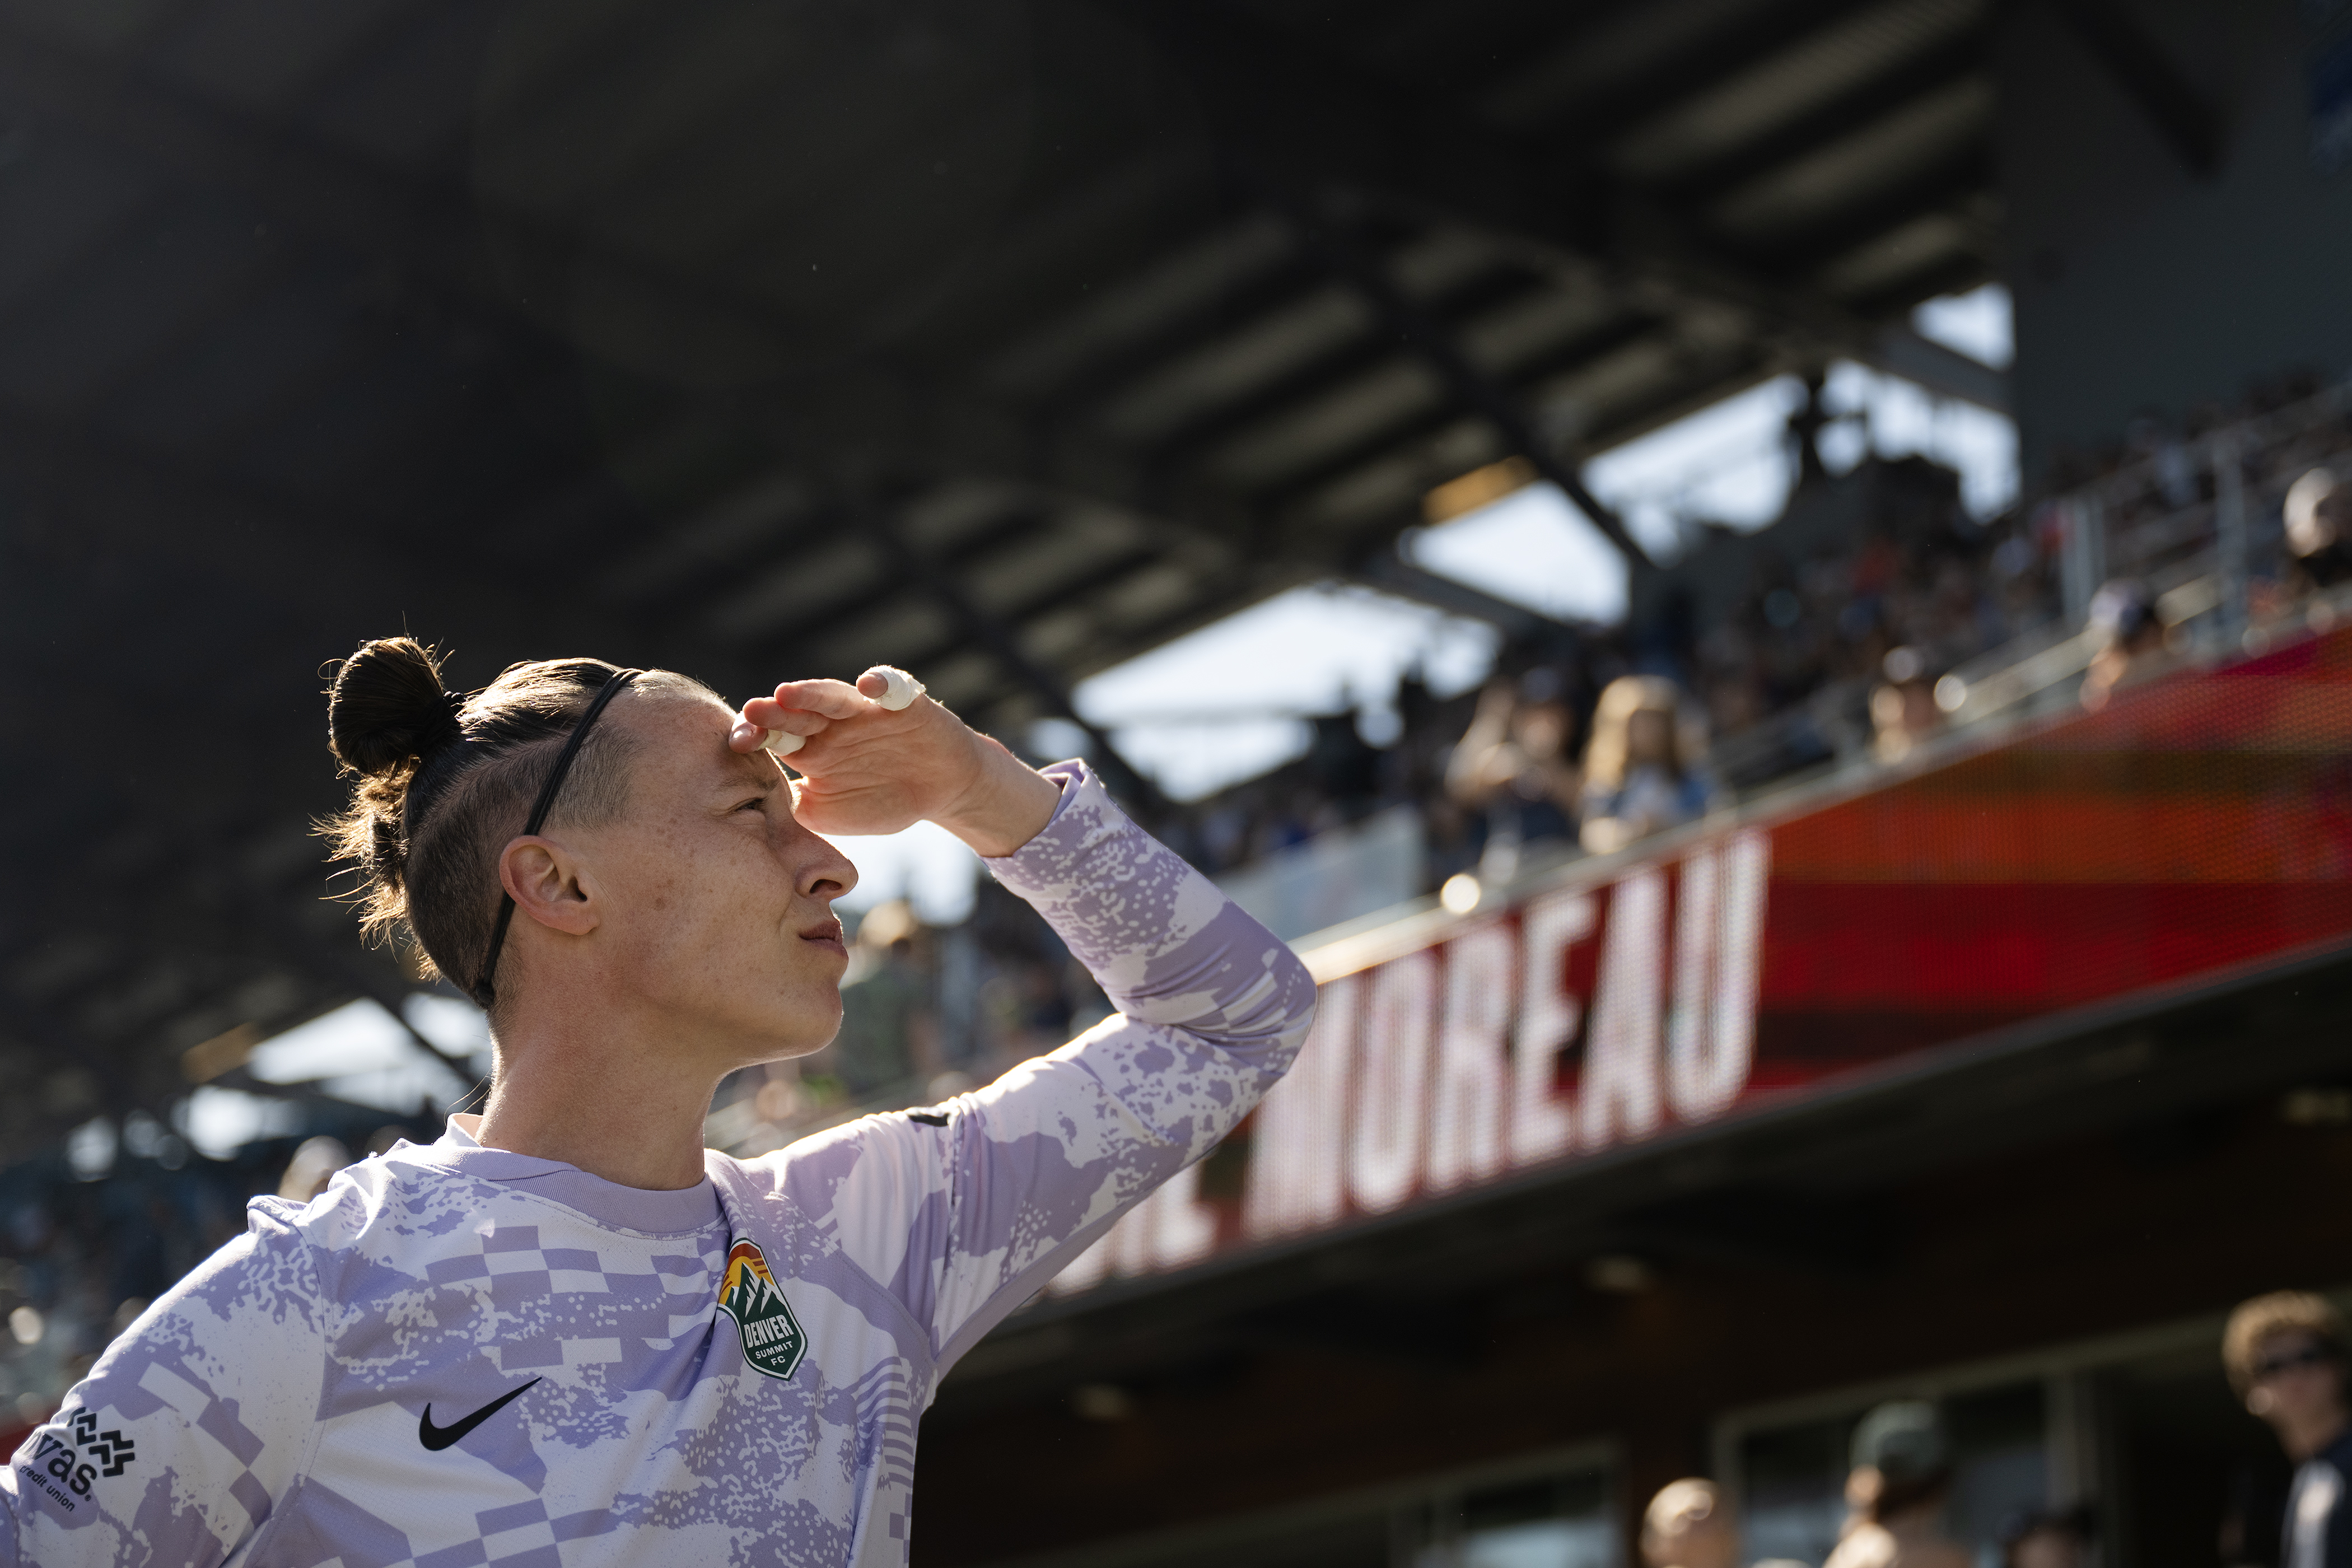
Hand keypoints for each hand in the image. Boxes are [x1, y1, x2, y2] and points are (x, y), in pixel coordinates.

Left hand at [728, 668, 1061, 856]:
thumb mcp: (829, 815)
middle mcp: (831, 724)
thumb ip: (794, 810)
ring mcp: (865, 710)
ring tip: (789, 693)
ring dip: (812, 693)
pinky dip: (881, 683)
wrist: (941, 792)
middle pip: (796, 711)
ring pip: (833, 696)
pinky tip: (868, 686)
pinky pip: (891, 686)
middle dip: (775, 711)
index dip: (755, 735)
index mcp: (808, 748)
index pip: (773, 735)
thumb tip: (756, 813)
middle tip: (753, 710)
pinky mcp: (902, 702)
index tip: (738, 743)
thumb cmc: (880, 802)